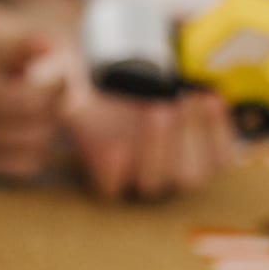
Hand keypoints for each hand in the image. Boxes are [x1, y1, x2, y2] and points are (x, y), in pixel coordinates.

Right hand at [64, 86, 237, 200]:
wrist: (121, 94)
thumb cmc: (91, 94)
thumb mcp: (66, 89)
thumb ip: (57, 89)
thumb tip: (47, 81)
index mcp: (102, 176)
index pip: (109, 187)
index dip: (112, 172)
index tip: (112, 146)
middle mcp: (139, 184)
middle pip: (153, 183)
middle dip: (158, 148)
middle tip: (157, 109)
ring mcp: (175, 175)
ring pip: (190, 176)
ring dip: (193, 139)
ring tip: (188, 100)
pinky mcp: (205, 160)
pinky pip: (221, 161)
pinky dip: (218, 132)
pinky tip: (207, 98)